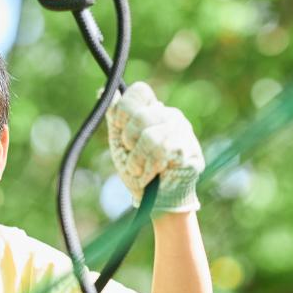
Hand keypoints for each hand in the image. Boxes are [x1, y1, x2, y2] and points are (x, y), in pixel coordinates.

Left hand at [106, 81, 203, 212]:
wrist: (156, 202)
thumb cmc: (139, 172)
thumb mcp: (120, 143)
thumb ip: (115, 118)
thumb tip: (103, 91)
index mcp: (154, 111)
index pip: (139, 90)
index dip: (124, 110)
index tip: (120, 129)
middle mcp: (170, 116)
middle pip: (140, 115)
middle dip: (129, 141)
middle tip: (134, 158)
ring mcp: (183, 131)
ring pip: (149, 136)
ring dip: (137, 160)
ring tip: (141, 170)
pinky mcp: (189, 149)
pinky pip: (160, 150)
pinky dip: (149, 167)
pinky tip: (151, 175)